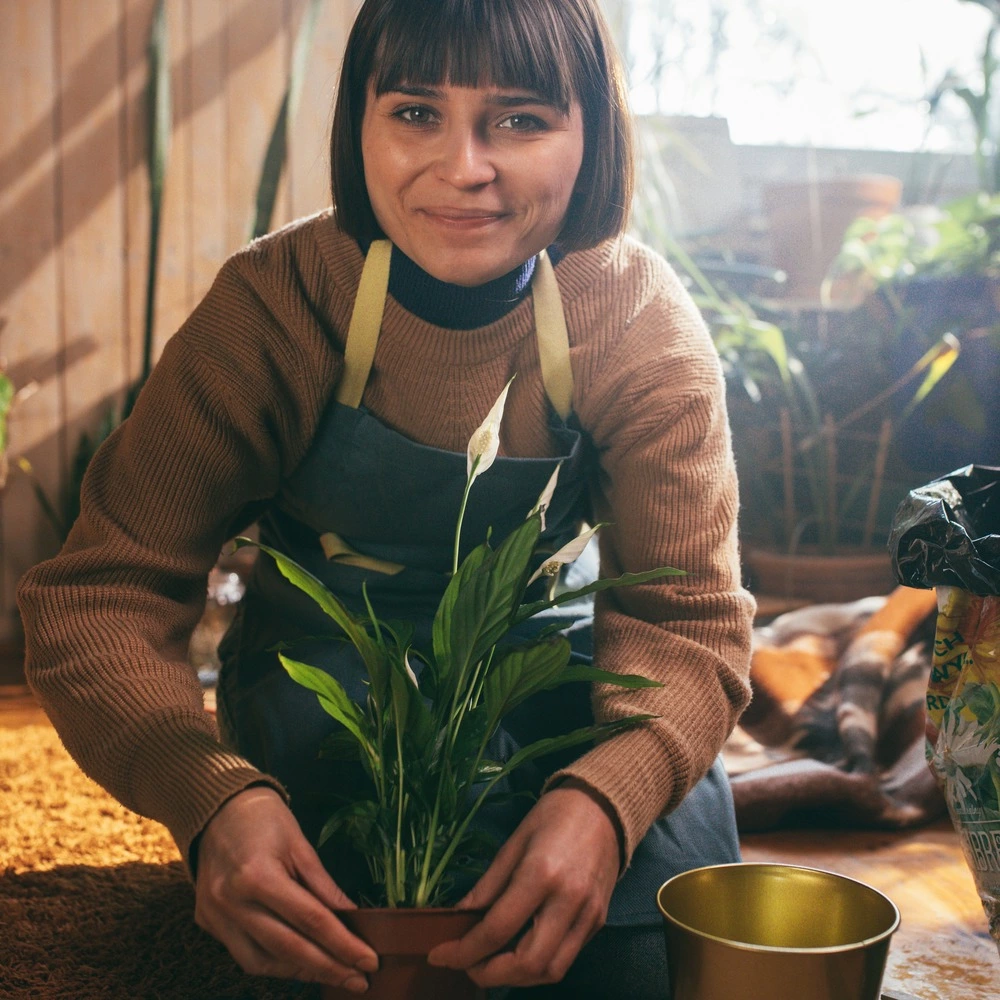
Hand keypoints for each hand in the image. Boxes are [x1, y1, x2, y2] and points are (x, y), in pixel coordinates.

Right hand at [194, 786, 378, 991]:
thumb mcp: (300, 844)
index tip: (369, 961)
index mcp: (258, 876)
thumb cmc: (264, 819)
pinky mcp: (208, 923)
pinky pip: (244, 955)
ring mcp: (216, 916)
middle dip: (327, 968)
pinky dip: (274, 963)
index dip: (343, 944)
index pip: (310, 920)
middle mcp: (232, 903)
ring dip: (300, 972)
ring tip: (333, 974)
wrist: (216, 809)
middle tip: (358, 980)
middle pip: (288, 948)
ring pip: (262, 962)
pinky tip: (299, 963)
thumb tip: (352, 918)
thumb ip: (324, 886)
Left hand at [426, 783, 620, 987]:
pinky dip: (538, 967)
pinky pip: (566, 959)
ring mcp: (588, 915)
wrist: (604, 807)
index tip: (439, 956)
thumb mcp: (513, 843)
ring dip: (515, 978)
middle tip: (466, 965)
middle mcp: (568, 901)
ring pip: (550, 971)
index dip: (463, 951)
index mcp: (541, 874)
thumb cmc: (554, 816)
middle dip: (490, 974)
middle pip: (527, 963)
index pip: (497, 929)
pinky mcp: (598, 922)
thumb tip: (458, 917)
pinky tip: (518, 954)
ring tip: (490, 965)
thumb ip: (487, 886)